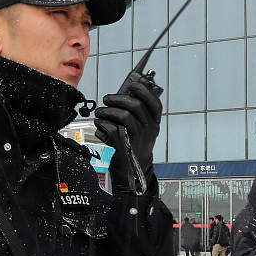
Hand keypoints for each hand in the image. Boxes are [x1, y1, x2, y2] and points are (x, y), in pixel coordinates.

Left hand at [94, 74, 162, 188]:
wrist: (132, 171)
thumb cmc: (133, 146)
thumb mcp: (141, 129)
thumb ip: (136, 113)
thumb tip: (127, 92)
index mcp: (154, 123)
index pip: (155, 103)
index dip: (145, 91)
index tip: (133, 84)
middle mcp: (149, 130)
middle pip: (137, 105)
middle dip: (119, 98)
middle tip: (108, 99)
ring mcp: (137, 138)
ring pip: (124, 115)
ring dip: (108, 110)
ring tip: (101, 112)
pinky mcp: (125, 146)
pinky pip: (113, 129)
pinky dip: (103, 123)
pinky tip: (100, 123)